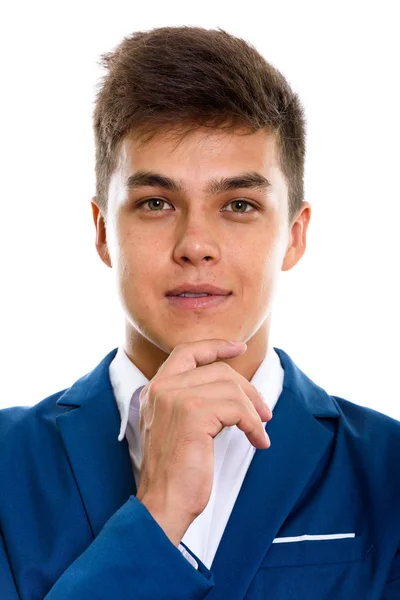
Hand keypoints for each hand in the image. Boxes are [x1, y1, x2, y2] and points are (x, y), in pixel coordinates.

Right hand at [136, 339, 271, 546]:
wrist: (163, 503)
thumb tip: (235, 387)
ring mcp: (174, 398)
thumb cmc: (176, 472)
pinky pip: (236, 408)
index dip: (216, 346)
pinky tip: (258, 441)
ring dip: (253, 410)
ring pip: (230, 387)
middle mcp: (161, 388)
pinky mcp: (192, 413)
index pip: (187, 351)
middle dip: (247, 389)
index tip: (240, 347)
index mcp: (154, 389)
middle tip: (263, 412)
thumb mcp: (178, 427)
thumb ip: (193, 400)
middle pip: (217, 370)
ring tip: (260, 430)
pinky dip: (253, 425)